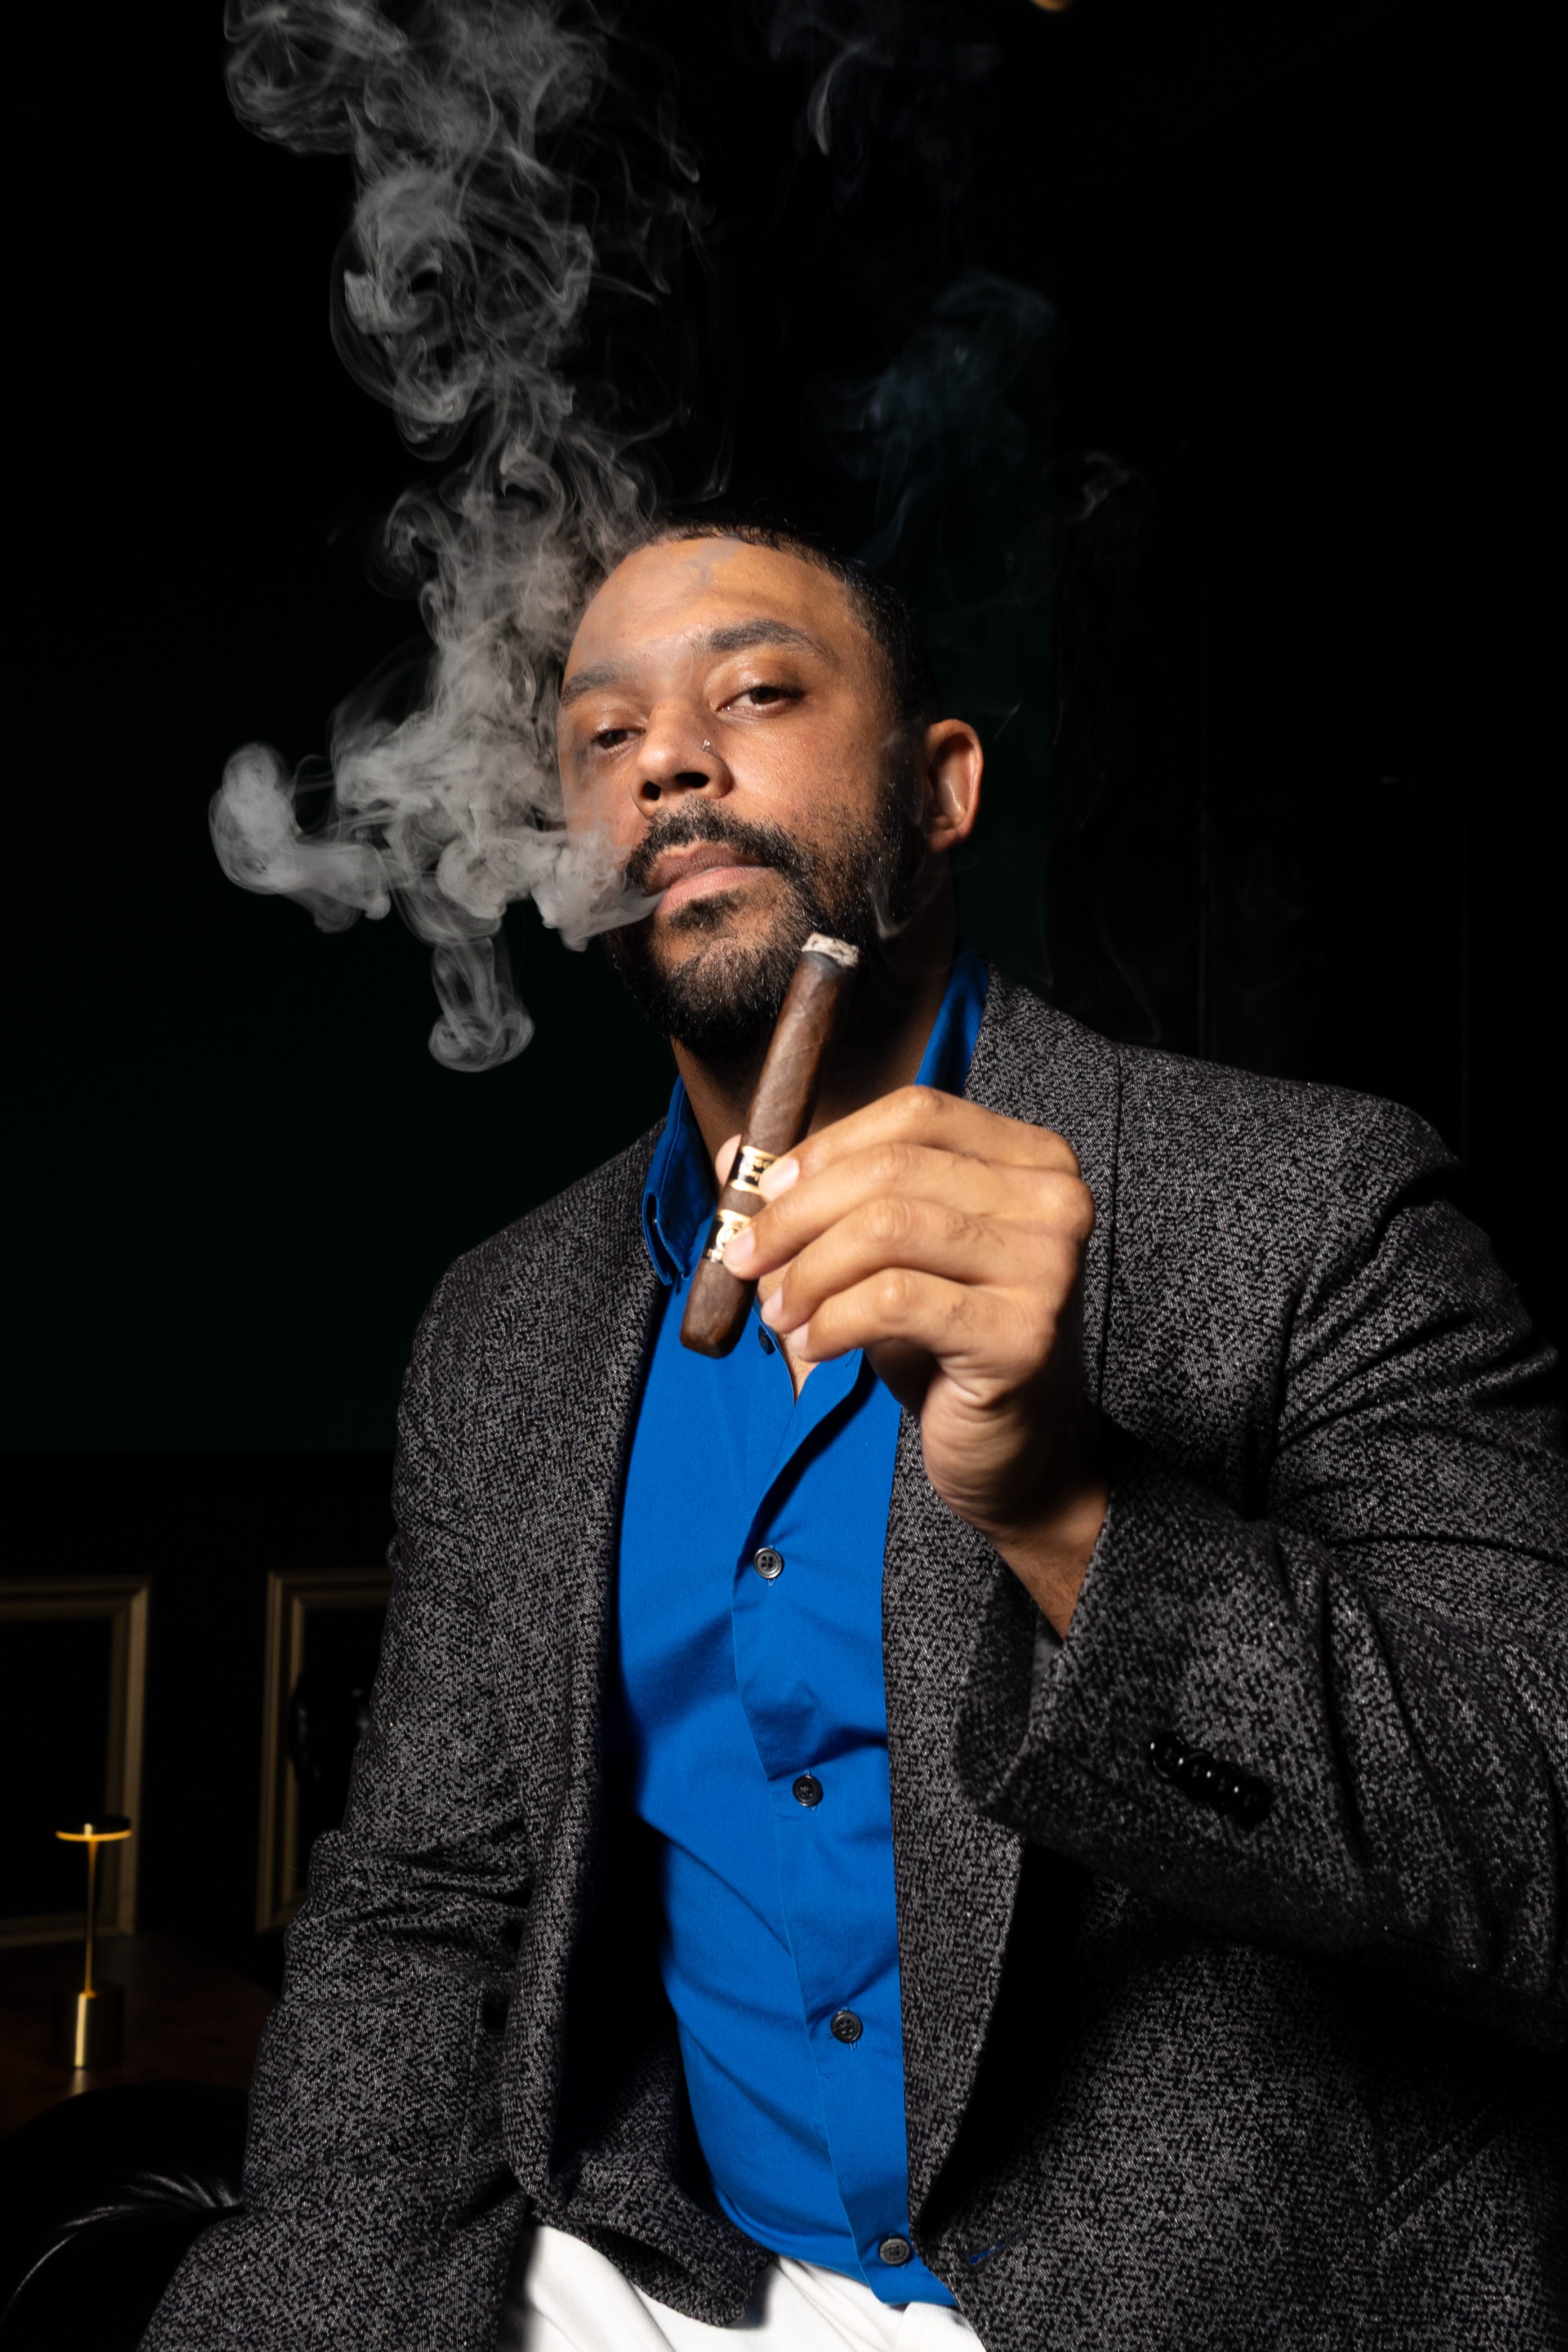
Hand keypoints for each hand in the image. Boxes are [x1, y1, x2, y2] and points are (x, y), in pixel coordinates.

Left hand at [721, 1088, 1106, 1634]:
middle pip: (893, 1169)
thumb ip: (825, 1199)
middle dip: (797, 1215)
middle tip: (747, 1259)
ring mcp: (1045, 1266)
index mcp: (1032, 1159)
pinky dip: (832, 1320)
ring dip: (808, 1272)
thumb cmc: (949, 1344)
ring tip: (778, 1312)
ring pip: (886, 1229)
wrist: (1017, 1452)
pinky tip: (812, 1347)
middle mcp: (1054, 1201)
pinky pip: (893, 1301)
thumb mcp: (890, 1257)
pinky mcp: (1020, 1334)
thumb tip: (734, 1157)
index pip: (917, 1114)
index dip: (828, 1147)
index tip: (765, 1191)